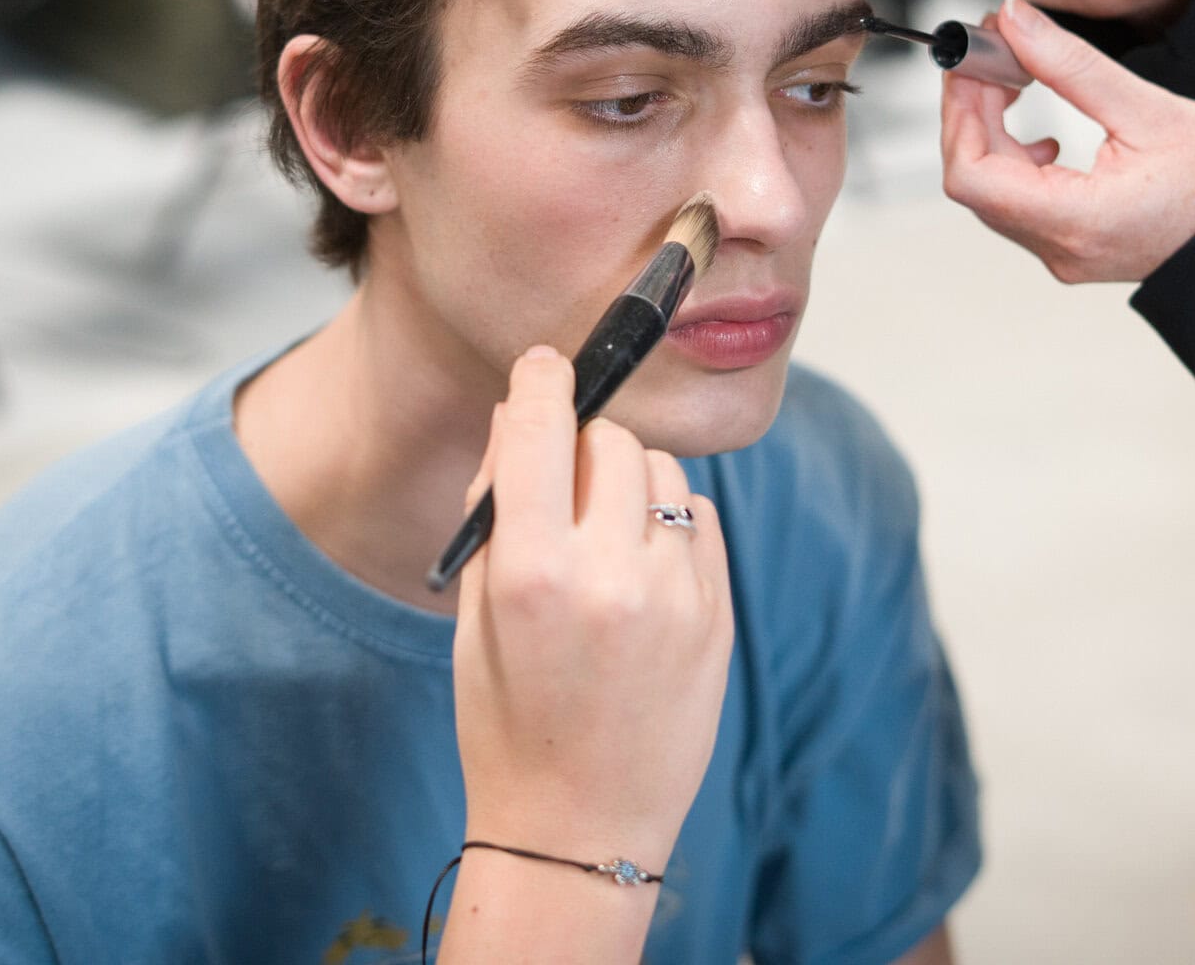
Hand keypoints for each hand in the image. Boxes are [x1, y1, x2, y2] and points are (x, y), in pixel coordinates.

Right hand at [453, 347, 733, 865]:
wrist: (579, 828)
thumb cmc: (506, 722)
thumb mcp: (475, 615)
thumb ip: (498, 509)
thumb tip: (523, 417)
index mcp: (533, 574)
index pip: (543, 429)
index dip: (540, 382)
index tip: (543, 366)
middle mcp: (612, 576)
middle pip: (610, 443)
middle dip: (581, 448)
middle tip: (560, 491)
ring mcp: (676, 596)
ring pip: (662, 474)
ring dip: (628, 484)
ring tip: (601, 542)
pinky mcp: (719, 616)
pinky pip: (698, 519)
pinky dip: (669, 525)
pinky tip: (640, 574)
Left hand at [940, 0, 1194, 281]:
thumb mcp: (1150, 110)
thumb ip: (1071, 65)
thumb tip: (1014, 21)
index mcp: (1076, 220)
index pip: (971, 174)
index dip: (959, 111)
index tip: (971, 62)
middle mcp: (1062, 248)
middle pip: (975, 181)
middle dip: (971, 113)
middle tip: (989, 57)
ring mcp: (1067, 253)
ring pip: (995, 193)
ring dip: (993, 133)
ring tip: (1014, 81)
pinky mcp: (1078, 247)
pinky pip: (1021, 205)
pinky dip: (1017, 158)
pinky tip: (1044, 131)